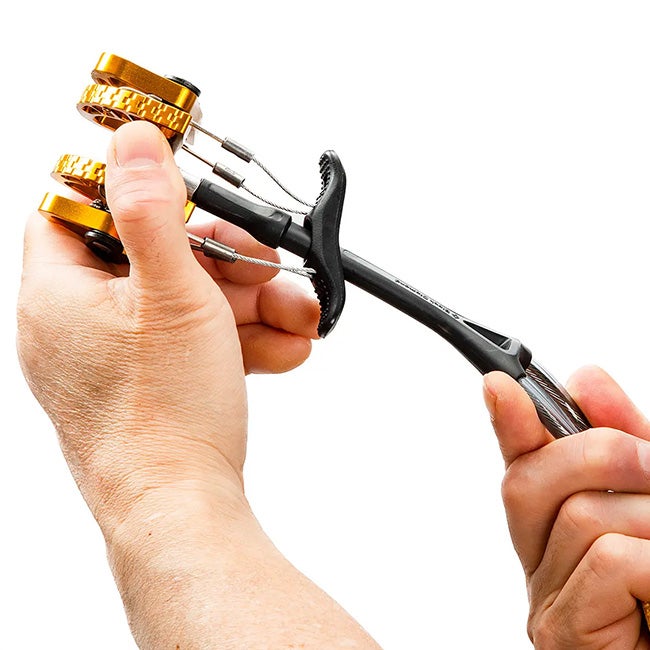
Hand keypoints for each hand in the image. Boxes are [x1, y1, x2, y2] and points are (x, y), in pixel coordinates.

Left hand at [17, 120, 319, 537]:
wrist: (183, 513)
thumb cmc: (167, 419)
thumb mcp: (172, 296)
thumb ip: (152, 210)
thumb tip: (134, 142)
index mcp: (60, 295)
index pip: (75, 211)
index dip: (129, 192)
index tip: (181, 189)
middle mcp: (80, 326)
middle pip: (151, 259)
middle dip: (222, 259)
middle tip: (266, 263)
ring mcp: (117, 359)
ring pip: (184, 304)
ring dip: (247, 304)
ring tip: (297, 315)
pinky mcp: (151, 384)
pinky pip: (193, 343)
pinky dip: (237, 340)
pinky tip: (283, 347)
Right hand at [484, 366, 649, 648]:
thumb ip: (626, 443)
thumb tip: (584, 379)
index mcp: (558, 529)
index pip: (521, 465)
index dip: (509, 421)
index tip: (499, 385)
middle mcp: (541, 562)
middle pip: (528, 480)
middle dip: (598, 453)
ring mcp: (548, 600)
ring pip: (580, 515)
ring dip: (648, 521)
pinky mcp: (563, 632)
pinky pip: (606, 559)